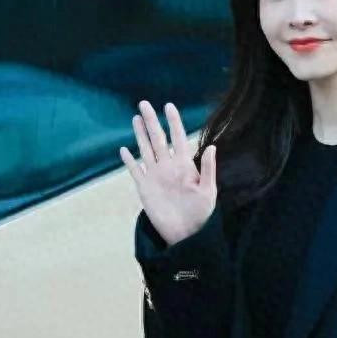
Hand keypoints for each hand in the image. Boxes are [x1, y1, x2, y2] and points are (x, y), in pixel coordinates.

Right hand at [119, 100, 216, 246]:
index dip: (173, 122)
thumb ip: (208, 169)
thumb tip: (213, 146)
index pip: (178, 138)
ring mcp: (155, 176)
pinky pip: (135, 171)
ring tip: (135, 118)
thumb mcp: (208, 191)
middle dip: (151, 122)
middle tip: (144, 103)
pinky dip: (129, 161)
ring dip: (140, 135)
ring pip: (145, 150)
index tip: (169, 106)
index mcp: (184, 165)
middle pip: (158, 139)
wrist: (187, 234)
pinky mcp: (145, 189)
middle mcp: (168, 167)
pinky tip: (123, 150)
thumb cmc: (201, 213)